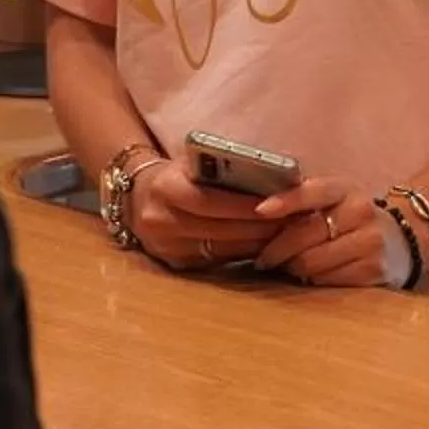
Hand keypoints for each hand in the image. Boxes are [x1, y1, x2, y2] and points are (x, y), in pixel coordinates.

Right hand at [129, 162, 281, 273]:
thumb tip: (270, 176)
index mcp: (166, 189)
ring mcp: (167, 248)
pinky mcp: (175, 265)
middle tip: (292, 224)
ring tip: (285, 237)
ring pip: (221, 251)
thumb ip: (221, 168)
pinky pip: (216, 262)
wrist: (135, 198)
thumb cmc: (175, 175)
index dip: (245, 207)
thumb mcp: (190, 163)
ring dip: (256, 246)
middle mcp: (162, 221)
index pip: (211, 202)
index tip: (278, 206)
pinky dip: (242, 256)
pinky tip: (263, 248)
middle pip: (220, 230)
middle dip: (259, 228)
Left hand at [251, 176, 389, 286]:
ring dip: (292, 266)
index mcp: (346, 189)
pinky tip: (309, 274)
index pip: (312, 191)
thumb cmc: (354, 217)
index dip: (285, 201)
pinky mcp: (373, 270)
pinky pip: (326, 279)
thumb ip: (304, 198)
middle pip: (306, 233)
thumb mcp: (336, 197)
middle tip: (262, 258)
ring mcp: (370, 242)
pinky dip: (311, 278)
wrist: (404, 238)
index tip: (260, 210)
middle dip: (276, 249)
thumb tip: (259, 207)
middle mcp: (360, 212)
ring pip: (312, 261)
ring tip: (286, 266)